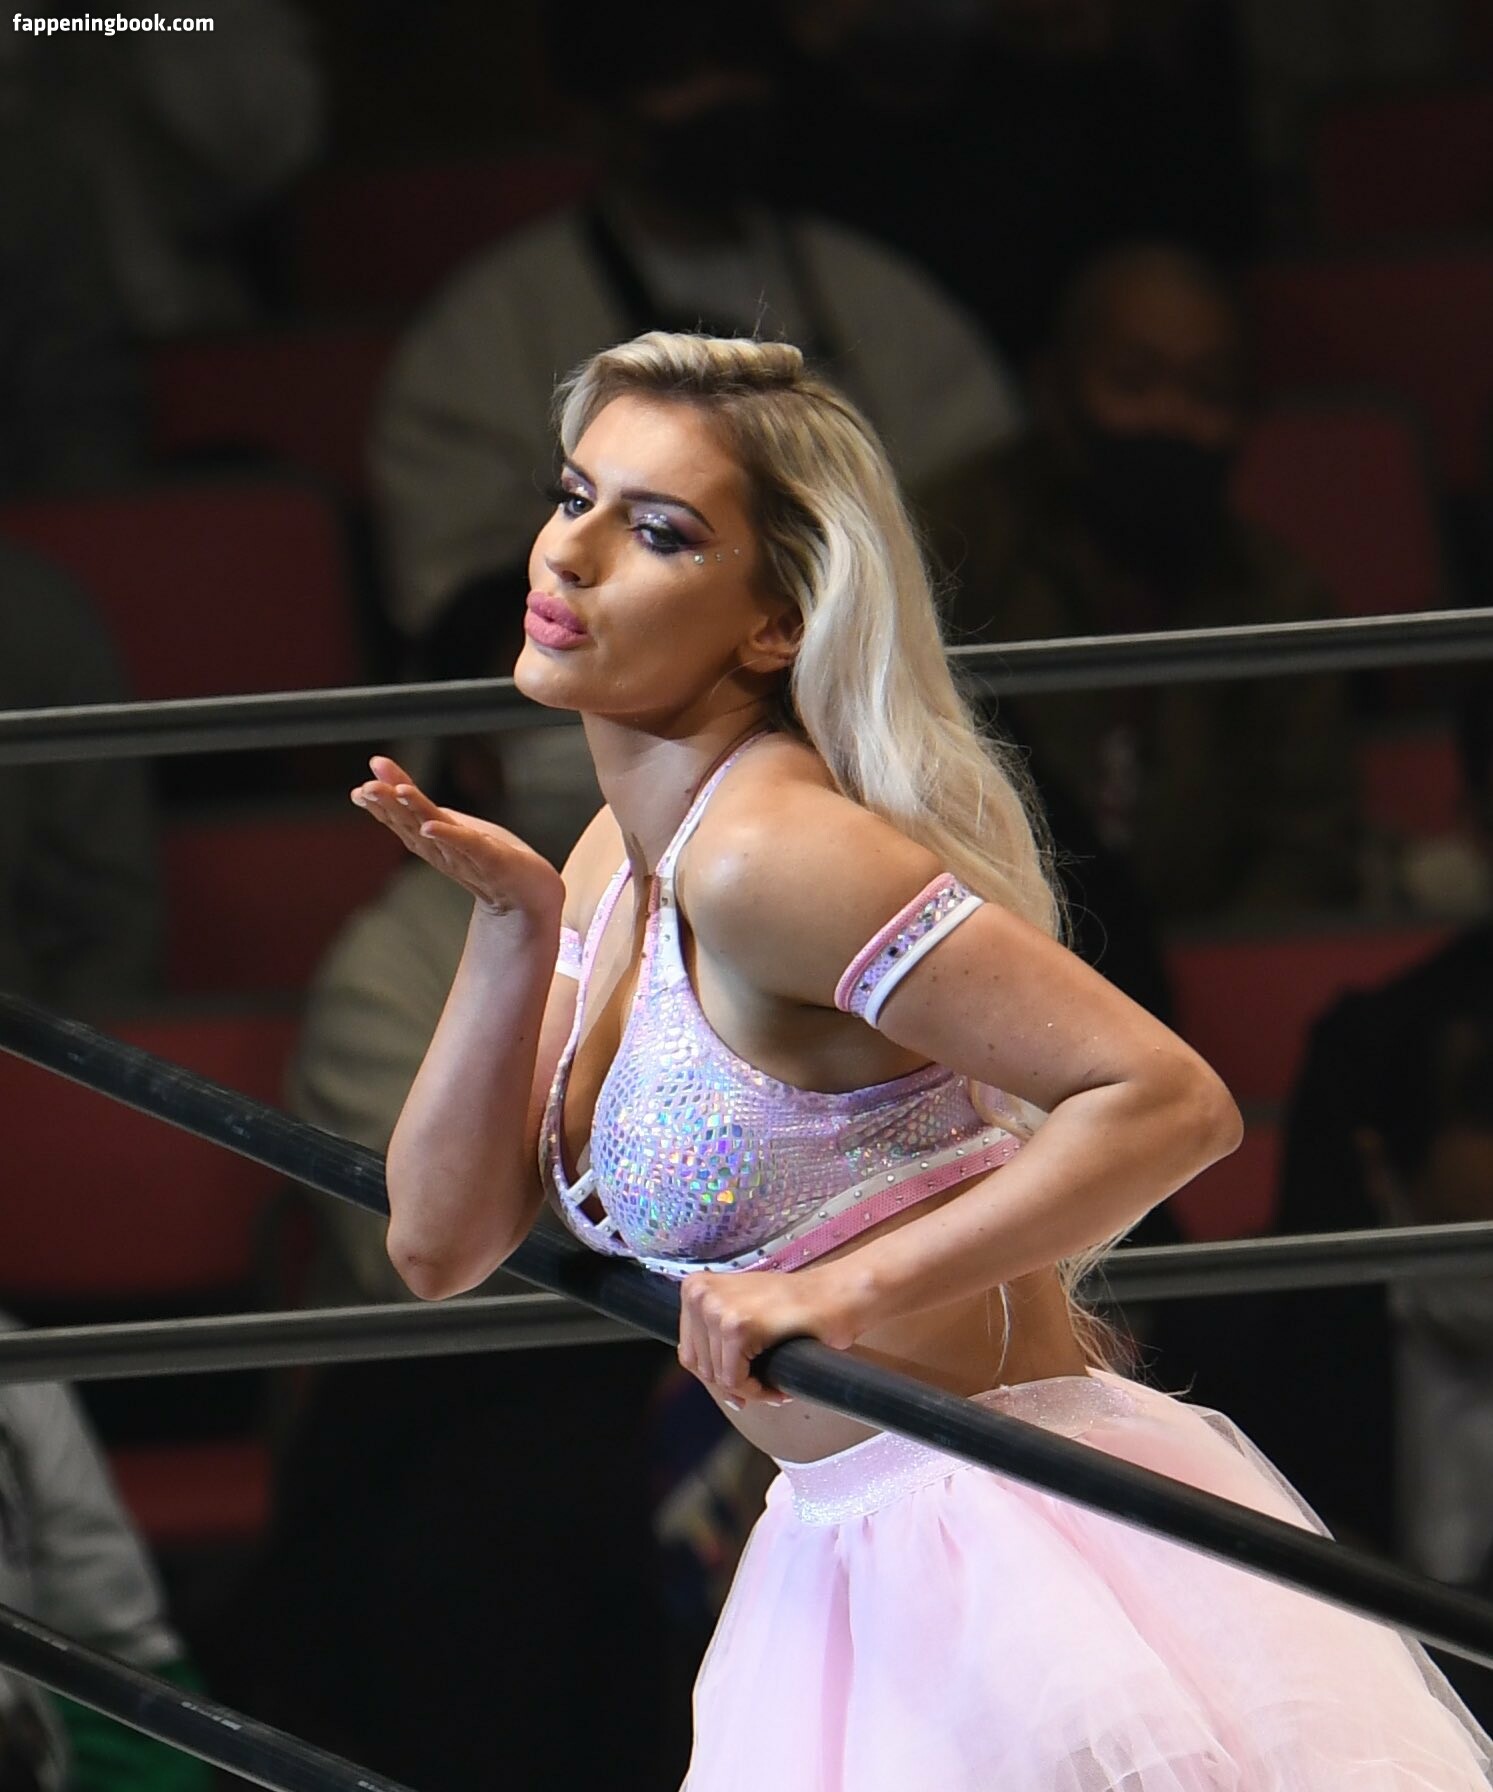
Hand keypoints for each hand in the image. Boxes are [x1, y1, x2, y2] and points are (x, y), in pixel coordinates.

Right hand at [351, 755, 563, 919]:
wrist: (531, 900)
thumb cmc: (493, 862)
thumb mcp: (456, 826)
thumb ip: (430, 810)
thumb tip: (399, 786)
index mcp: (435, 844)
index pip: (403, 821)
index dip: (381, 805)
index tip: (358, 790)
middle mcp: (445, 853)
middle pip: (410, 826)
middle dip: (387, 806)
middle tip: (366, 788)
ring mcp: (468, 859)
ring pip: (434, 833)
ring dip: (414, 812)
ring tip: (398, 791)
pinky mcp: (494, 862)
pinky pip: (469, 847)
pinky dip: (449, 836)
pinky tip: (432, 826)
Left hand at [677, 1265, 858, 1409]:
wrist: (835, 1296)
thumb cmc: (796, 1305)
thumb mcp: (741, 1307)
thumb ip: (713, 1332)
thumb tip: (703, 1373)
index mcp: (696, 1287)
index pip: (689, 1351)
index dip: (715, 1376)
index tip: (739, 1386)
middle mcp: (701, 1294)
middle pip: (700, 1367)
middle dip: (732, 1385)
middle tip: (762, 1387)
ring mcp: (717, 1309)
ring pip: (717, 1377)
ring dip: (748, 1390)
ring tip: (773, 1386)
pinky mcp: (738, 1327)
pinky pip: (736, 1380)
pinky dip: (757, 1392)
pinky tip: (777, 1387)